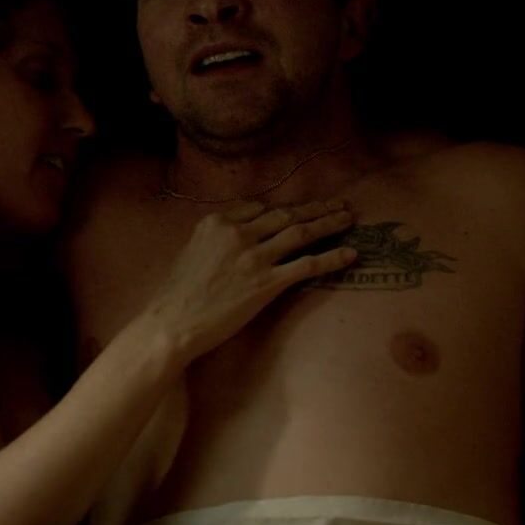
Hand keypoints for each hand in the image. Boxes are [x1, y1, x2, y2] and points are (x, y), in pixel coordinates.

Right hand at [145, 200, 356, 362]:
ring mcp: (255, 257)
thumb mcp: (192, 249)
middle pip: (286, 214)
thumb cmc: (178, 292)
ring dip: (329, 223)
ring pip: (301, 233)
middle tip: (338, 203)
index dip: (284, 207)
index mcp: (218, 222)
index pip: (259, 206)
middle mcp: (239, 233)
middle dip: (315, 207)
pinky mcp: (267, 283)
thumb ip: (216, 237)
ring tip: (348, 218)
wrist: (174, 320)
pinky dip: (331, 258)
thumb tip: (238, 234)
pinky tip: (349, 254)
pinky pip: (307, 265)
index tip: (299, 209)